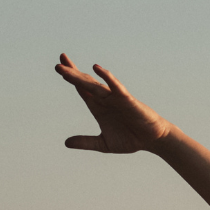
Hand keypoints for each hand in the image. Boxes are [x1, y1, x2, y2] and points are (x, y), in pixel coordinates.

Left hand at [53, 53, 175, 153]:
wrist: (151, 140)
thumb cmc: (130, 139)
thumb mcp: (103, 143)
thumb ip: (85, 142)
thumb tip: (66, 143)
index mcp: (98, 107)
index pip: (81, 89)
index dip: (70, 78)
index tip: (59, 67)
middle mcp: (104, 99)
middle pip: (84, 83)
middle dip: (71, 74)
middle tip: (57, 65)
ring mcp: (115, 98)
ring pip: (94, 84)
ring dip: (80, 76)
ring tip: (66, 68)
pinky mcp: (127, 100)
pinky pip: (115, 87)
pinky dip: (107, 77)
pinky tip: (97, 69)